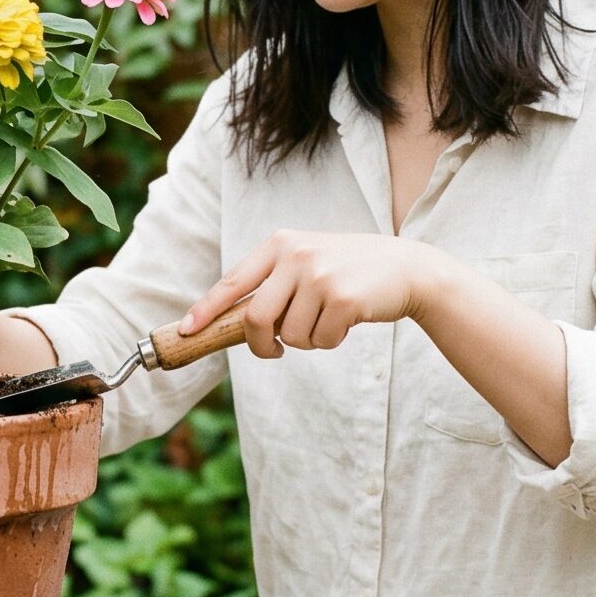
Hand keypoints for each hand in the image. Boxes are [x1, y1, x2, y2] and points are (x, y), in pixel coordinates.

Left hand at [179, 230, 446, 358]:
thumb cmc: (350, 271)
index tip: (187, 330)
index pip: (232, 282)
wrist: (408, 268)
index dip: (206, 309)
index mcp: (280, 244)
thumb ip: (274, 283)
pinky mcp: (343, 298)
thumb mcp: (308, 262)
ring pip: (290, 335)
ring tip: (327, 321)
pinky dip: (330, 342)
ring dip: (306, 342)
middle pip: (255, 318)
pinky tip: (347, 321)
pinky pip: (320, 341)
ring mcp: (320, 276)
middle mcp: (296, 255)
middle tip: (276, 352)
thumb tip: (230, 322)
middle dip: (261, 345)